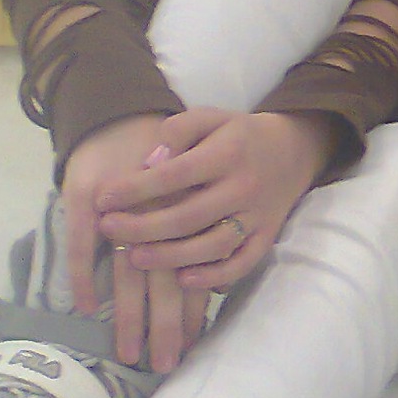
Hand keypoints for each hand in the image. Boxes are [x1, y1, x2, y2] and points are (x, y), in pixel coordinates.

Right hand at [61, 114, 209, 372]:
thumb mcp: (189, 192)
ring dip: (129, 316)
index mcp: (190, 218)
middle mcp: (162, 218)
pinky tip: (84, 307)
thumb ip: (196, 235)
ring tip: (127, 354)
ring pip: (130, 274)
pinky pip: (86, 245)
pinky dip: (85, 276)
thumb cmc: (163, 161)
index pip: (194, 273)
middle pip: (166, 282)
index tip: (191, 349)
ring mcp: (125, 211)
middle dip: (165, 326)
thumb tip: (209, 286)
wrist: (125, 115)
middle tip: (163, 365)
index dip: (192, 312)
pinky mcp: (89, 200)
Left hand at [95, 107, 338, 345]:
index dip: (135, 189)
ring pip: (212, 246)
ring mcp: (257, 216)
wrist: (295, 149)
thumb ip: (180, 130)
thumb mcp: (213, 117)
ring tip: (134, 258)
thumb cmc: (241, 135)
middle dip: (141, 227)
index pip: (174, 175)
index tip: (102, 198)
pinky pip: (243, 263)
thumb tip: (150, 160)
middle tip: (108, 230)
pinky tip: (183, 280)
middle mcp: (244, 187)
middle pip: (187, 217)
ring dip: (170, 257)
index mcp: (228, 153)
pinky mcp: (267, 236)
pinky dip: (215, 277)